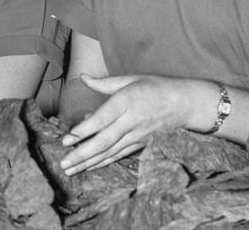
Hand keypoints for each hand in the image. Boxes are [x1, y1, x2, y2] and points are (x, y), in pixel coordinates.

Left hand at [59, 74, 188, 175]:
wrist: (185, 104)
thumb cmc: (155, 87)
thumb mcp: (131, 79)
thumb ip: (104, 83)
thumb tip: (82, 77)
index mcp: (127, 101)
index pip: (102, 119)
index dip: (84, 130)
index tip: (66, 139)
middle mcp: (131, 121)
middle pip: (104, 141)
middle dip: (82, 154)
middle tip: (64, 163)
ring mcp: (137, 135)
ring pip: (110, 152)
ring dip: (89, 162)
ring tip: (70, 170)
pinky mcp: (141, 144)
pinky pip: (119, 155)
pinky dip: (103, 162)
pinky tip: (89, 168)